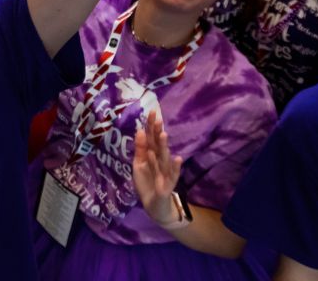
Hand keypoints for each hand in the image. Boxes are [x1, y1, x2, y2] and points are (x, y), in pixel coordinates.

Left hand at [130, 110, 183, 225]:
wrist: (154, 205)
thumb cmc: (147, 182)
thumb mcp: (139, 164)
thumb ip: (140, 149)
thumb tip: (140, 130)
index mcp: (152, 155)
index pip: (152, 138)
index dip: (151, 126)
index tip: (151, 111)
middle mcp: (160, 161)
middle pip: (158, 145)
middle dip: (157, 132)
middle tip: (157, 119)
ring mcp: (165, 172)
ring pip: (164, 158)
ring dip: (164, 147)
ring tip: (163, 135)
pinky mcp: (168, 184)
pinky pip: (172, 175)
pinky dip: (175, 168)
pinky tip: (178, 159)